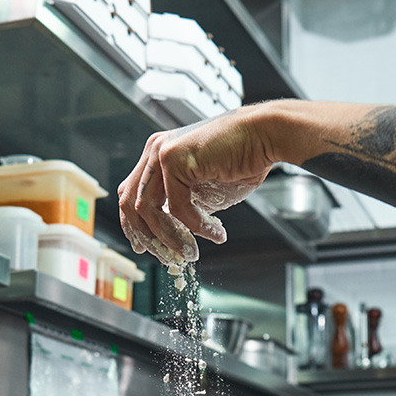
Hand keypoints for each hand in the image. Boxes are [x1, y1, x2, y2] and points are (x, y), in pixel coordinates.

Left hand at [118, 106, 277, 262]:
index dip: (135, 226)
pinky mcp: (174, 158)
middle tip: (169, 258)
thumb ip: (184, 208)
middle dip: (147, 236)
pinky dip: (196, 226)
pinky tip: (215, 233)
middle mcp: (154, 151)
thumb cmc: (243, 160)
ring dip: (170, 237)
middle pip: (130, 203)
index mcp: (158, 155)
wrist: (266, 136)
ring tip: (191, 252)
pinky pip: (177, 207)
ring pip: (148, 209)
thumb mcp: (205, 192)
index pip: (131, 194)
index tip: (147, 248)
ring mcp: (161, 152)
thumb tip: (174, 235)